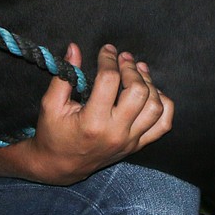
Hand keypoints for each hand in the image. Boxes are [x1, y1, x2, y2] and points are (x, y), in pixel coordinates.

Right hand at [30, 43, 173, 182]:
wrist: (59, 166)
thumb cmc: (53, 133)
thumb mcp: (51, 105)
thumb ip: (64, 76)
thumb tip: (74, 48)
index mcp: (93, 122)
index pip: (109, 81)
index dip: (108, 59)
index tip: (106, 50)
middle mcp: (116, 132)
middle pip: (138, 92)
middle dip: (131, 69)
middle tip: (123, 58)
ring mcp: (130, 141)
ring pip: (155, 107)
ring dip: (149, 83)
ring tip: (138, 70)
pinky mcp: (137, 145)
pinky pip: (163, 125)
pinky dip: (163, 105)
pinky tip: (152, 92)